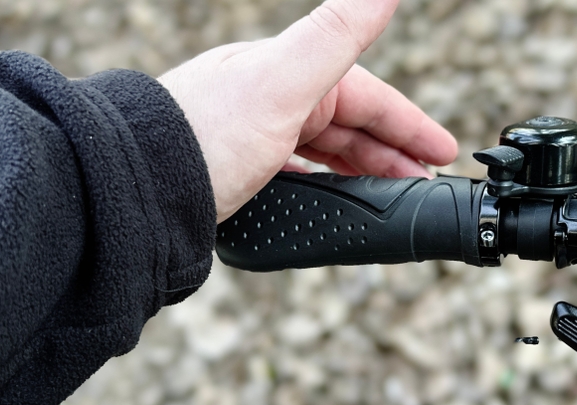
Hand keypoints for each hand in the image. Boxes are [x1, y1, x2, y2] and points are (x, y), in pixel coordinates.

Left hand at [157, 0, 457, 222]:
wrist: (132, 190)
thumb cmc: (203, 137)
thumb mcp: (281, 83)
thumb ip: (337, 34)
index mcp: (288, 73)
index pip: (368, 96)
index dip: (410, 124)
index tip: (443, 153)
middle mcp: (268, 97)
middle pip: (347, 125)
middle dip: (391, 153)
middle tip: (422, 186)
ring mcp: (250, 135)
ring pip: (321, 151)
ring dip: (359, 171)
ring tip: (386, 198)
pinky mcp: (233, 171)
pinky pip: (293, 173)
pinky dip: (320, 183)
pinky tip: (323, 197)